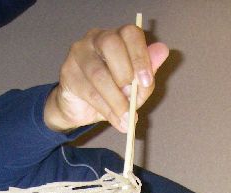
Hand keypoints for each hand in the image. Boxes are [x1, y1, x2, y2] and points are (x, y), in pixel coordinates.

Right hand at [44, 23, 169, 132]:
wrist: (81, 109)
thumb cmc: (111, 93)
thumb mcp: (135, 87)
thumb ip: (148, 72)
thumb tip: (163, 51)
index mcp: (117, 37)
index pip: (130, 33)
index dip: (140, 56)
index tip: (146, 81)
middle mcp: (96, 38)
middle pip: (111, 44)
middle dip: (125, 72)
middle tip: (133, 96)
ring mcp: (79, 54)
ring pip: (98, 73)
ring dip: (116, 99)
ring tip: (127, 118)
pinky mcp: (67, 73)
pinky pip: (89, 91)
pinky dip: (106, 109)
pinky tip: (117, 121)